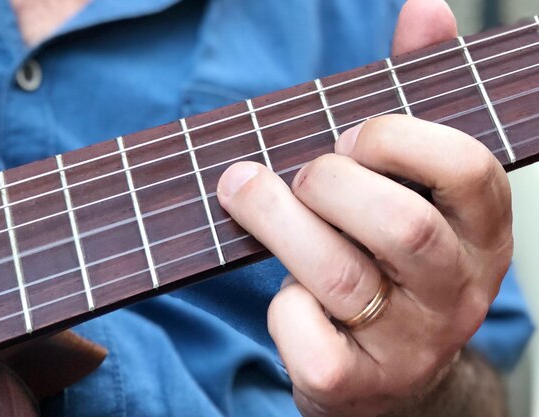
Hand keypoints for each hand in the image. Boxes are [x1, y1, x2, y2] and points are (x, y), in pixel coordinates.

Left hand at [217, 1, 512, 415]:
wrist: (391, 376)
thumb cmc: (388, 259)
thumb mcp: (414, 186)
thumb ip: (417, 99)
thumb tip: (424, 9)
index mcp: (480, 234)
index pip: (466, 169)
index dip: (395, 138)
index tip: (348, 137)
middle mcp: (457, 293)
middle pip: (398, 224)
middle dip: (327, 181)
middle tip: (299, 175)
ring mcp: (409, 346)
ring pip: (341, 277)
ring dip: (276, 222)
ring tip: (244, 193)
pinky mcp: (354, 385)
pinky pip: (308, 340)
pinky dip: (280, 308)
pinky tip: (285, 295)